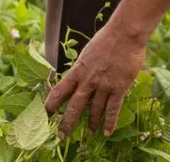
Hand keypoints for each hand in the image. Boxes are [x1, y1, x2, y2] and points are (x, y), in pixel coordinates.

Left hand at [45, 23, 146, 137]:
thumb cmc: (106, 40)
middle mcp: (88, 80)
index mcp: (78, 70)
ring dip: (91, 123)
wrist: (124, 34)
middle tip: (62, 136)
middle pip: (74, 106)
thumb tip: (76, 79)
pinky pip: (112, 109)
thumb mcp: (86, 53)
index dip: (51, 104)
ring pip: (94, 110)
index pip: (59, 90)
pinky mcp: (119, 87)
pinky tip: (107, 132)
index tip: (45, 114)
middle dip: (67, 123)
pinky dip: (109, 122)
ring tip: (88, 133)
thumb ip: (82, 68)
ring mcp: (104, 85)